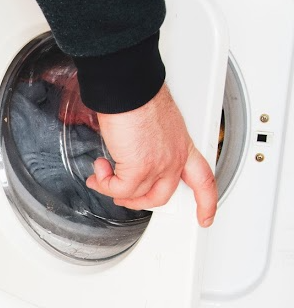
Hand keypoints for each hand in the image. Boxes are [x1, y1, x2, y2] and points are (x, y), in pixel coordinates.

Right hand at [85, 84, 217, 227]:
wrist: (128, 90)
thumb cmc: (138, 98)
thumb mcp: (155, 125)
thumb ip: (150, 145)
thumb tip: (132, 156)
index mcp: (182, 145)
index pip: (203, 179)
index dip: (207, 202)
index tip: (205, 217)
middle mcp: (174, 157)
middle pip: (163, 195)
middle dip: (139, 202)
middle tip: (122, 196)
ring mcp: (158, 165)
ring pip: (135, 194)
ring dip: (112, 188)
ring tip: (101, 175)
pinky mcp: (138, 169)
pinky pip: (118, 190)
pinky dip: (104, 183)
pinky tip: (99, 170)